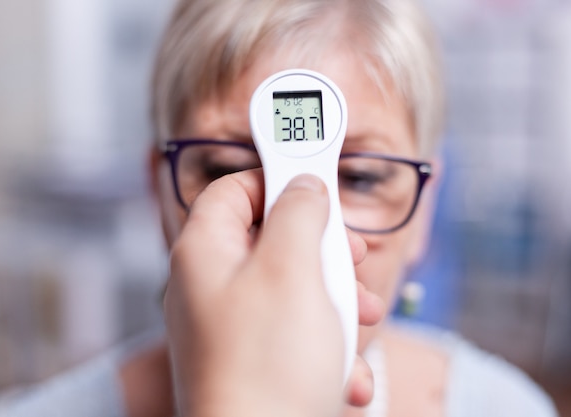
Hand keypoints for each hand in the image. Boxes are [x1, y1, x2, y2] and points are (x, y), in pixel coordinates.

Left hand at [163, 170, 383, 416]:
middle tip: (354, 258)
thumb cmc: (268, 365)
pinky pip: (299, 336)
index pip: (235, 188)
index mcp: (205, 253)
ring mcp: (234, 328)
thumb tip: (305, 186)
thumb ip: (300, 212)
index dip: (278, 177)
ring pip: (296, 289)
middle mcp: (212, 288)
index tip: (319, 177)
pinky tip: (347, 378)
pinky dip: (329, 349)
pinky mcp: (257, 364)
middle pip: (274, 239)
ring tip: (365, 322)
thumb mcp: (293, 268)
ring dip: (338, 302)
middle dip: (324, 249)